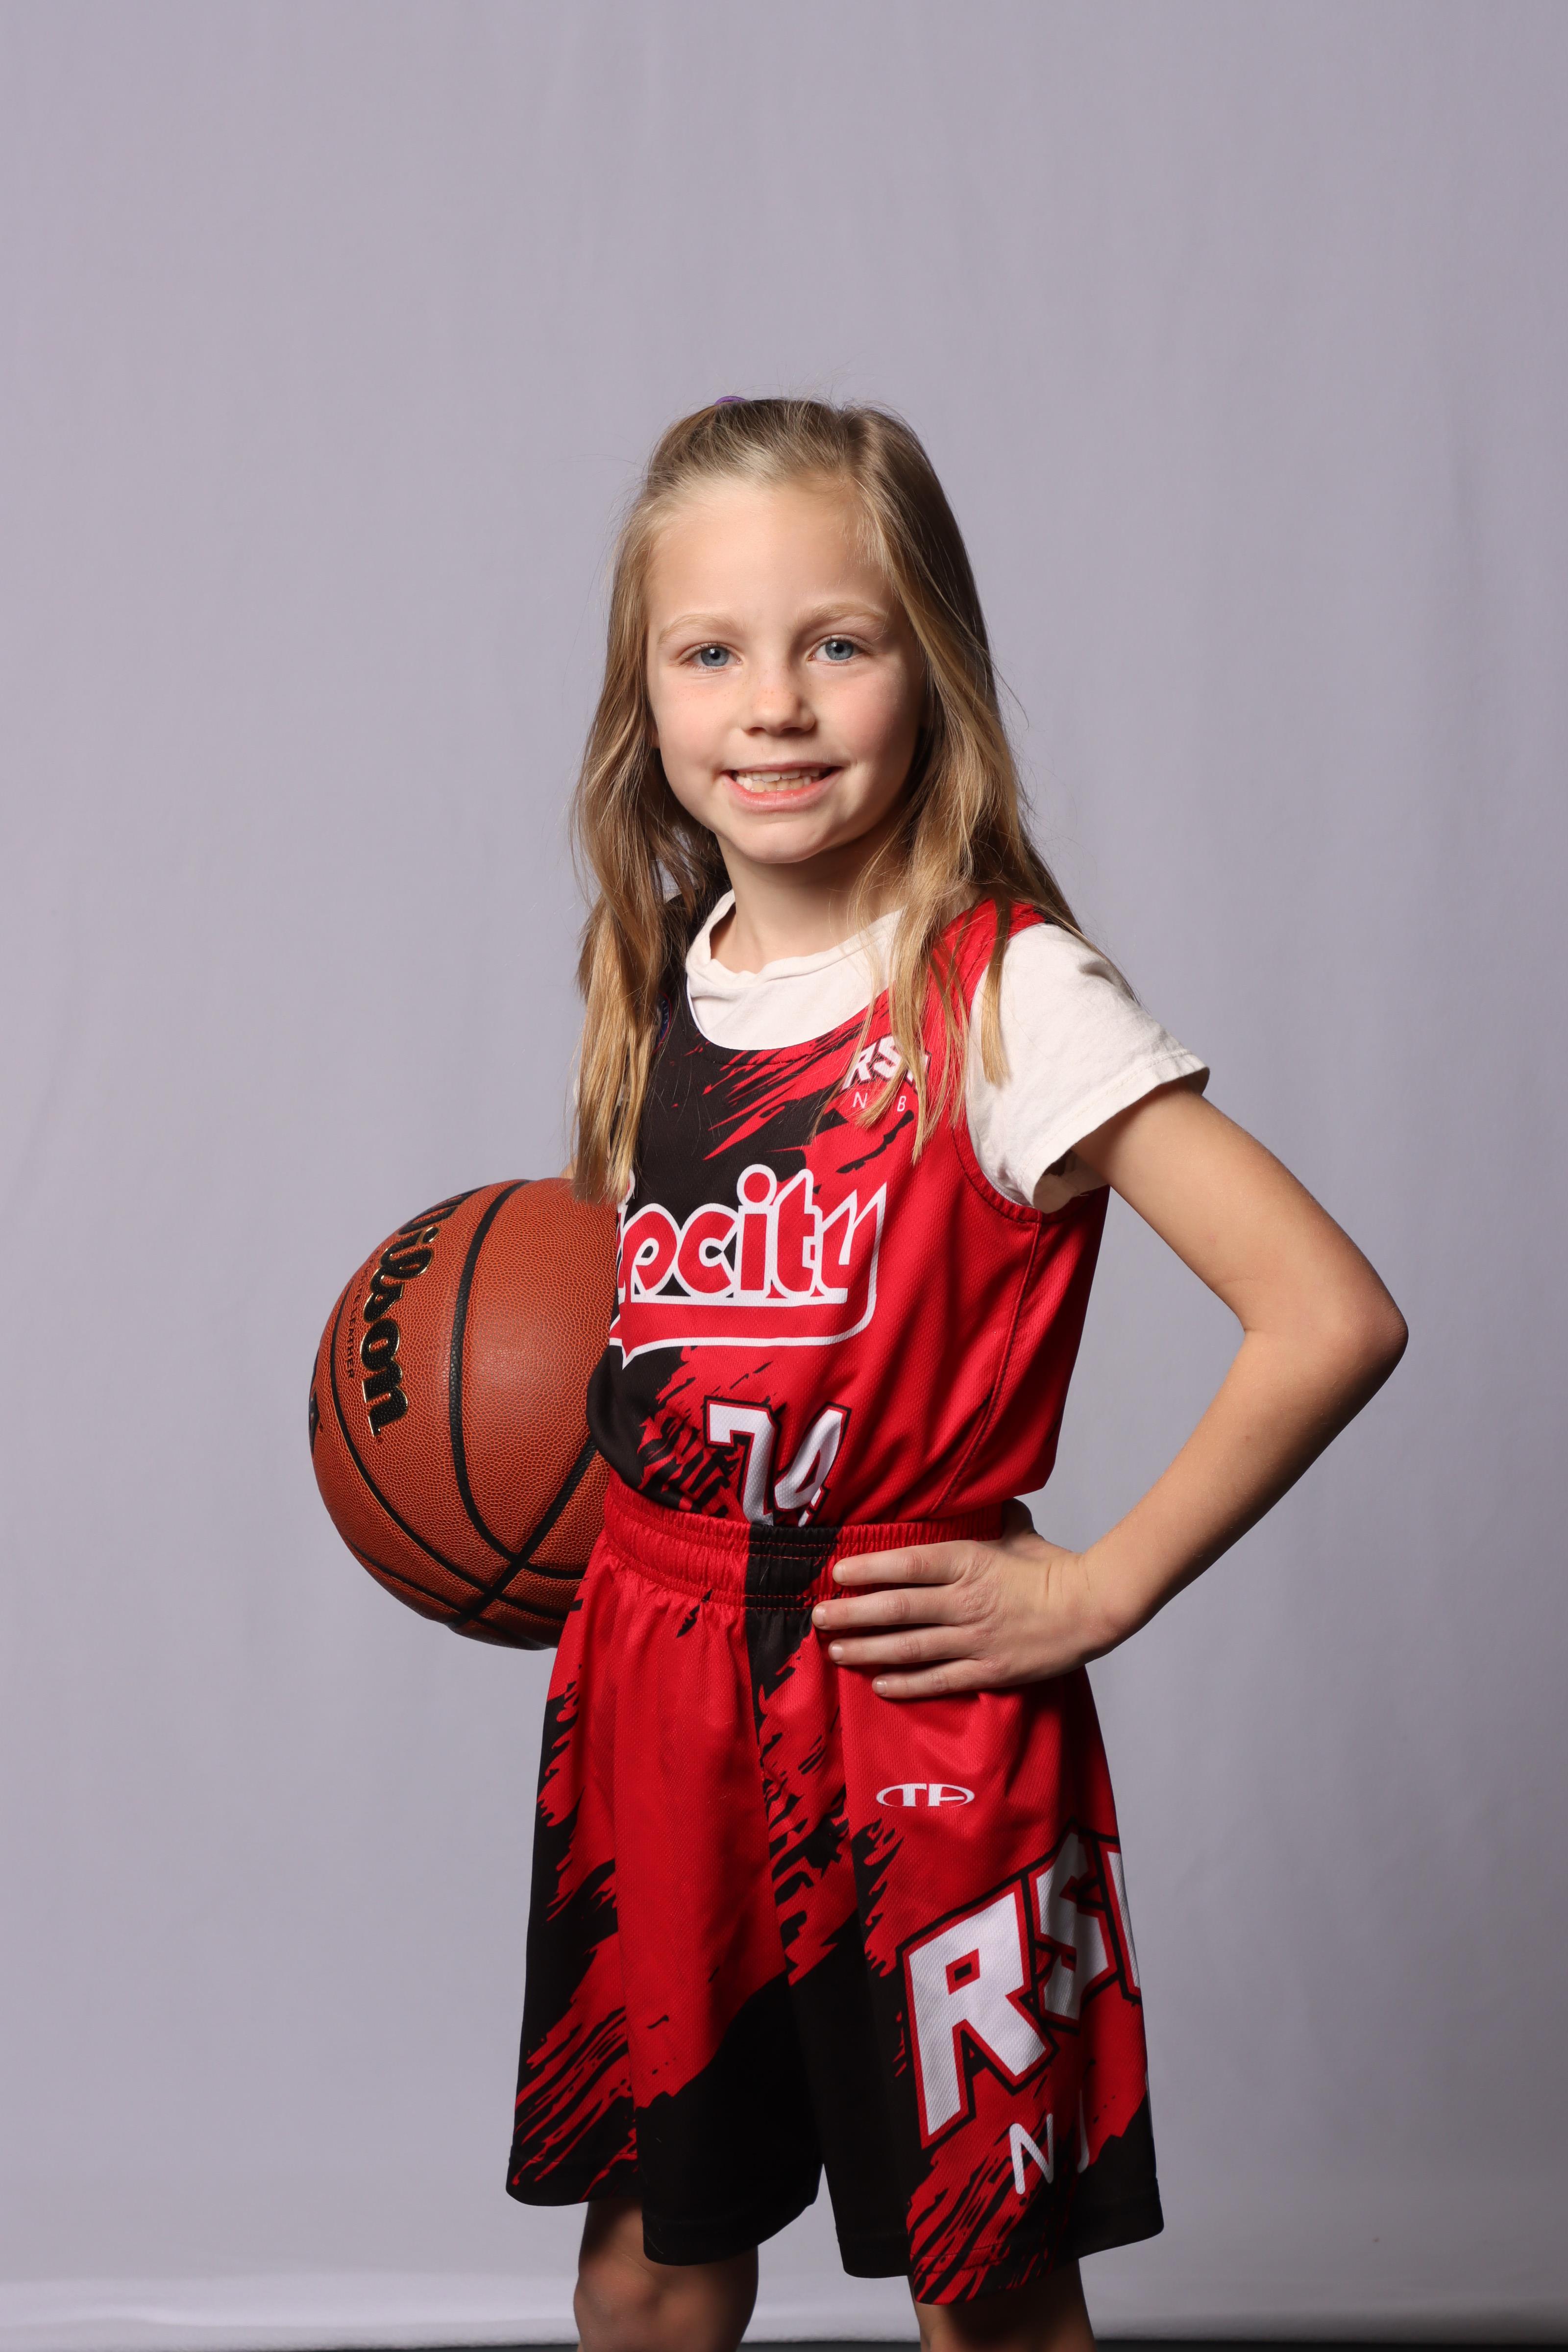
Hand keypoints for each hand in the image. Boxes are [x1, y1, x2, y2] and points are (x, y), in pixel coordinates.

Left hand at [810, 1502, 1121, 1699]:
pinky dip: (908, 1684)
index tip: (836, 1572)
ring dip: (868, 1650)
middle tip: (819, 1617)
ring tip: (836, 1652)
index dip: (868, 1569)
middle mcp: (966, 1600)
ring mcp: (976, 1638)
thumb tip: (975, 1493)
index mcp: (970, 1561)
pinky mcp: (989, 1669)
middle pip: (897, 1608)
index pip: (908, 1564)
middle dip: (852, 1614)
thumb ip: (989, 1516)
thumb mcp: (1017, 1531)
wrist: (1093, 1607)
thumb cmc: (1053, 1567)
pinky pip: (940, 1679)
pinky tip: (880, 1684)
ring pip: (910, 1647)